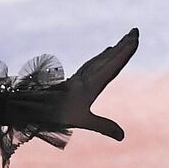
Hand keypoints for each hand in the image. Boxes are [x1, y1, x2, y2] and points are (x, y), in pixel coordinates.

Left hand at [19, 27, 137, 141]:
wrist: (33, 107)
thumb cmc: (57, 114)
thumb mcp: (82, 121)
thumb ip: (103, 126)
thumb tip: (122, 136)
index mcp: (91, 83)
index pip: (112, 65)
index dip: (124, 52)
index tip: (134, 39)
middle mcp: (87, 76)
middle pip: (108, 57)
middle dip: (123, 44)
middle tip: (135, 30)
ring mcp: (80, 76)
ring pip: (100, 59)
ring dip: (114, 49)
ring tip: (124, 40)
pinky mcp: (75, 79)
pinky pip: (92, 63)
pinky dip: (101, 56)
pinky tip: (103, 54)